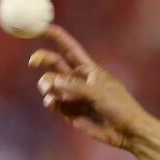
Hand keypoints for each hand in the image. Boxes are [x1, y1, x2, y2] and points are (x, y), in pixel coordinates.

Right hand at [29, 25, 149, 149]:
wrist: (127, 132)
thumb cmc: (121, 108)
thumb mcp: (101, 94)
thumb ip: (77, 87)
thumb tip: (52, 81)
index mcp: (89, 69)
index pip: (69, 48)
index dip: (55, 36)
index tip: (39, 27)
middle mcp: (78, 80)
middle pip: (54, 62)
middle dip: (41, 58)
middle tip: (33, 62)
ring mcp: (72, 95)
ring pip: (49, 84)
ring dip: (46, 84)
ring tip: (51, 90)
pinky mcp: (69, 111)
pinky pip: (51, 102)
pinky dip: (49, 100)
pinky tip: (54, 103)